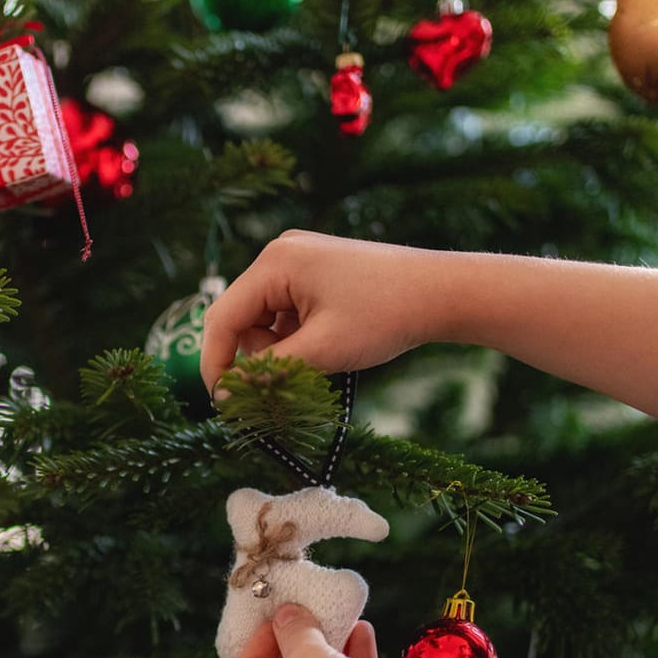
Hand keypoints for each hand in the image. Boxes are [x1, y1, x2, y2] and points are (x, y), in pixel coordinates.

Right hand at [199, 231, 461, 392]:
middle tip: (288, 381)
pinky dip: (295, 335)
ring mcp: (298, 259)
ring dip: (279, 348)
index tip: (225, 404)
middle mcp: (280, 253)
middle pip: (241, 317)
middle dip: (256, 356)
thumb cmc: (385, 316)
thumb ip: (268, 372)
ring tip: (319, 357)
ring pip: (263, 318)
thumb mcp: (321, 351)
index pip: (222, 318)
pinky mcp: (315, 270)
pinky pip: (285, 311)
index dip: (217, 364)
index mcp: (275, 263)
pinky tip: (326, 343)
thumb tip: (226, 394)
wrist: (441, 292)